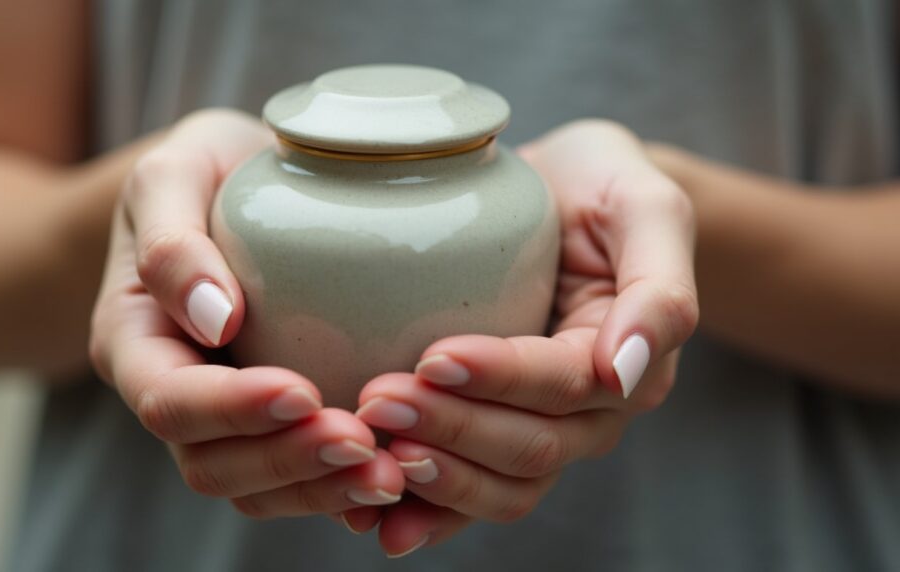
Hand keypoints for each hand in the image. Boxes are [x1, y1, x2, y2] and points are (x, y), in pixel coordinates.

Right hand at [89, 109, 403, 518]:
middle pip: (211, 464)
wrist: (231, 186)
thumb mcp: (170, 176)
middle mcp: (172, 393)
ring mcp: (221, 418)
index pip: (169, 400)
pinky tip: (397, 474)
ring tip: (392, 472)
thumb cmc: (200, 172)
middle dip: (288, 462)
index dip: (232, 409)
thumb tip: (216, 320)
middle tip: (366, 443)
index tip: (304, 392)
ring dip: (322, 488)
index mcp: (134, 342)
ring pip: (256, 488)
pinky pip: (296, 479)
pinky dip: (341, 487)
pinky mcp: (271, 423)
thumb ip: (173, 244)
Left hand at [343, 120, 698, 555]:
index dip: (500, 379)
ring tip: (371, 454)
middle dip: (452, 430)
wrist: (570, 194)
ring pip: (500, 486)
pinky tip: (371, 515)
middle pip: (528, 447)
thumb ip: (658, 288)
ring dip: (435, 479)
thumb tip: (625, 371)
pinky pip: (471, 491)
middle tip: (377, 401)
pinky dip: (425, 511)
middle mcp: (590, 413)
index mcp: (628, 363)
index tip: (433, 358)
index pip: (563, 386)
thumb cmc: (607, 188)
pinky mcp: (498, 432)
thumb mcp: (649, 208)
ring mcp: (545, 431)